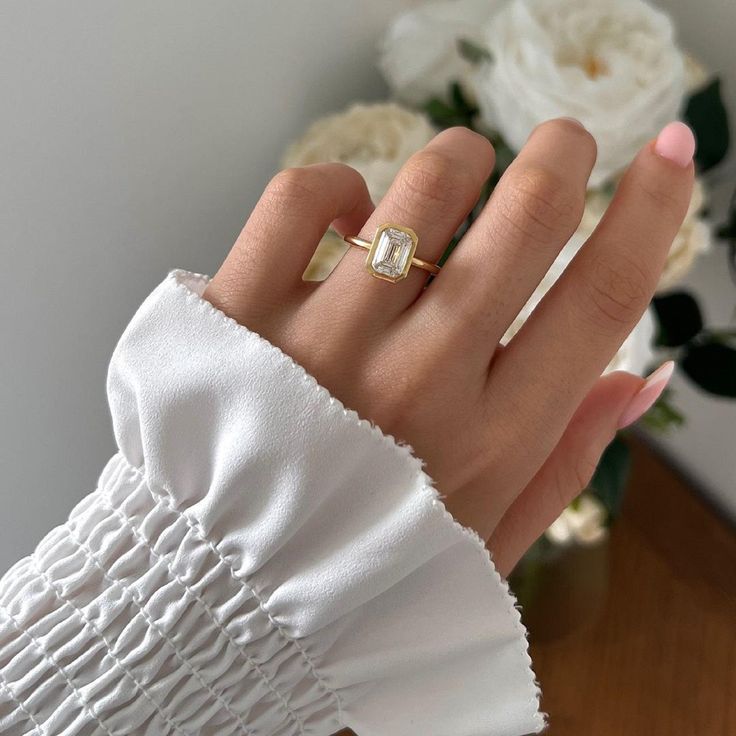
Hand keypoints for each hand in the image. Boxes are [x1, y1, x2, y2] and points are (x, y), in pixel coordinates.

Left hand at [203, 119, 693, 575]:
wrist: (227, 588)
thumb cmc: (362, 567)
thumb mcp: (484, 542)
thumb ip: (565, 462)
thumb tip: (639, 377)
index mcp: (489, 440)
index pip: (601, 299)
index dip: (652, 210)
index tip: (674, 153)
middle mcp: (417, 381)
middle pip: (527, 217)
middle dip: (564, 153)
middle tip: (564, 144)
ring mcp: (325, 341)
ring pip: (425, 185)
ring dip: (458, 163)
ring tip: (451, 188)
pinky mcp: (242, 312)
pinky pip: (305, 196)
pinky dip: (338, 185)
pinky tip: (351, 215)